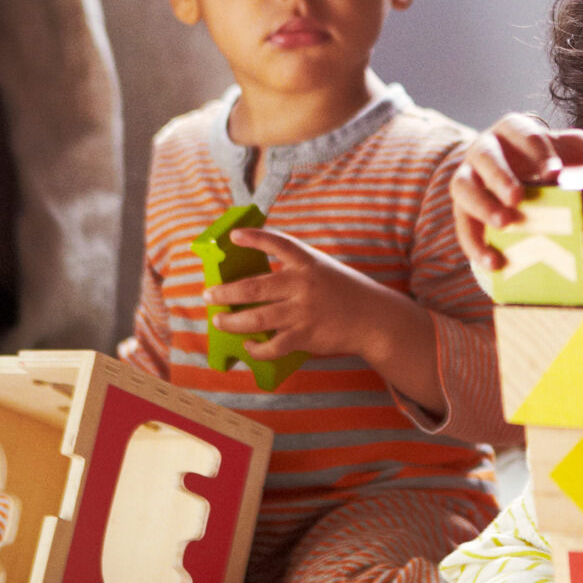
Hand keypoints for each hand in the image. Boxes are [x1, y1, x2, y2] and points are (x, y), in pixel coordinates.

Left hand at [208, 226, 409, 363]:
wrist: (374, 318)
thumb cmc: (343, 292)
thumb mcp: (322, 269)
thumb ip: (294, 270)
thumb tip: (253, 282)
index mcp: (308, 263)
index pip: (278, 243)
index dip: (254, 238)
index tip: (234, 235)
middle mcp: (304, 285)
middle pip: (254, 286)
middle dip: (225, 292)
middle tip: (209, 294)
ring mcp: (303, 312)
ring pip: (256, 318)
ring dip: (231, 321)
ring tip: (219, 320)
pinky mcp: (305, 336)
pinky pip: (272, 346)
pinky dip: (256, 348)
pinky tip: (248, 344)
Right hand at [449, 113, 582, 272]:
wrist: (526, 184)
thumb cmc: (552, 164)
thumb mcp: (574, 153)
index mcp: (514, 130)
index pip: (522, 132)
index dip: (536, 150)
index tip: (554, 172)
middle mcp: (486, 149)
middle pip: (486, 156)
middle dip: (501, 176)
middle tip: (518, 197)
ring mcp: (469, 178)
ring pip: (462, 186)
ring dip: (482, 205)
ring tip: (504, 224)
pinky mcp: (463, 209)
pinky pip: (462, 226)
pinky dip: (475, 245)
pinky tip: (494, 262)